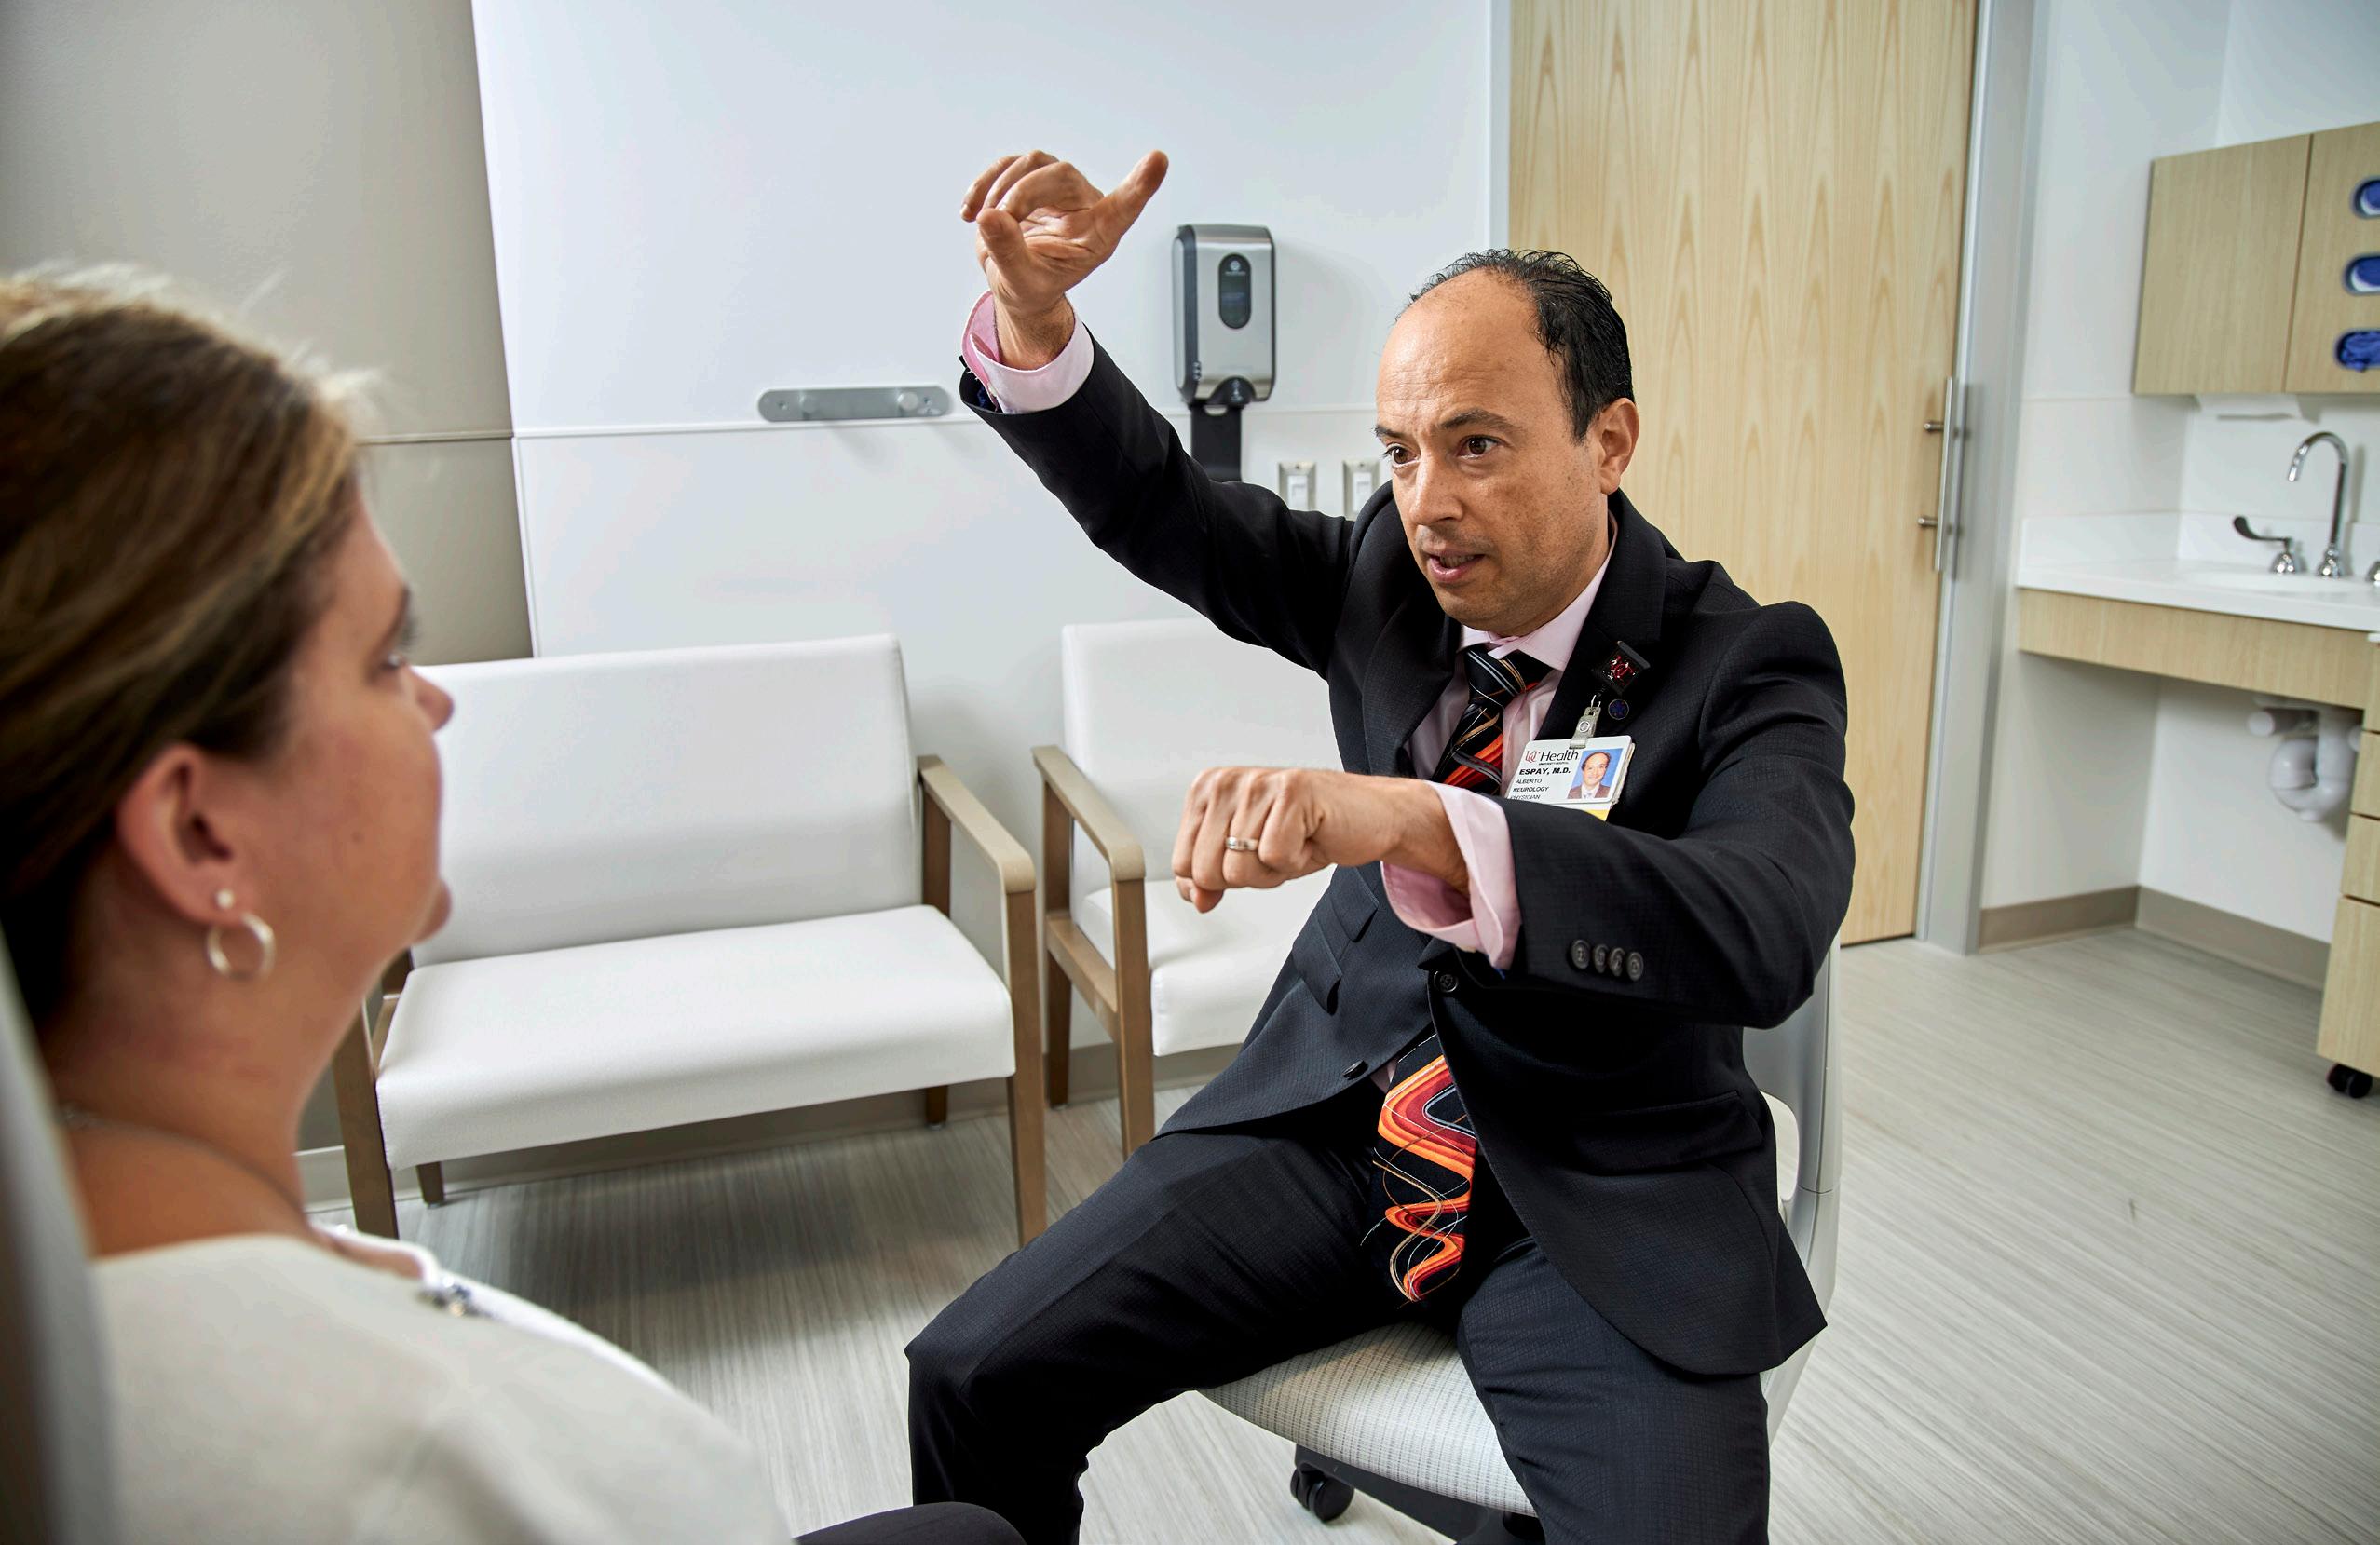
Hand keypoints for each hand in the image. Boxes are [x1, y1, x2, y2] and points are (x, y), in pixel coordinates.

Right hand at [959, 149, 1167, 366]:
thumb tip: (990, 218)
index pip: (1124, 207)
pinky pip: (1009, 165)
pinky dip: (985, 185)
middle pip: (1061, 175)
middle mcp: (1083, 206)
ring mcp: (1057, 189)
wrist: (1012, 281)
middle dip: (1023, 194)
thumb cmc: (1030, 286)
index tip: (1158, 160)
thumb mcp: (1019, 283)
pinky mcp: (1030, 178)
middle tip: (998, 221)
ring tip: (984, 224)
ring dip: (1000, 190)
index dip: (1140, 185)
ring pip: (1034, 163)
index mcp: (1097, 235)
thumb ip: (1008, 253)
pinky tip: (971, 212)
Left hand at [1172, 767, 1464, 912]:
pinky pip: (1276, 858)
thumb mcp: (1247, 858)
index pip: (1184, 864)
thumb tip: (1195, 897)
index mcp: (1207, 791)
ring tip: (1294, 842)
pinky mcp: (1291, 792)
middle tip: (1276, 850)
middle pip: (1208, 871)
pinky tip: (1310, 837)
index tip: (1251, 855)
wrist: (1367, 817)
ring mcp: (1258, 783)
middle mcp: (1227, 781)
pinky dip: (1298, 861)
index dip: (1219, 879)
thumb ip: (1210, 877)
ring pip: (1240, 869)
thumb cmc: (1307, 831)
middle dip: (1248, 876)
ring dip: (1274, 870)